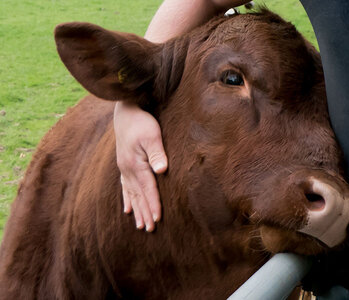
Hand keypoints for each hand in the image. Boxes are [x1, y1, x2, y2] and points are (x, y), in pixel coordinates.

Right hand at [114, 102, 167, 231]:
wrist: (125, 113)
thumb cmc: (141, 123)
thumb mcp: (152, 134)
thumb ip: (157, 153)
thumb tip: (162, 169)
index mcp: (136, 164)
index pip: (148, 189)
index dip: (153, 204)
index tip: (157, 220)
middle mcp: (128, 170)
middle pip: (138, 195)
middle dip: (144, 213)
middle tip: (149, 229)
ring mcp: (124, 168)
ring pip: (131, 194)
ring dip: (136, 210)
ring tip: (139, 225)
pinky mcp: (124, 165)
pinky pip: (124, 187)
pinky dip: (127, 198)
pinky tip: (127, 208)